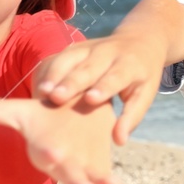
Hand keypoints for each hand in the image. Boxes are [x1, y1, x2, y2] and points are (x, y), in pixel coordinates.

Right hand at [0, 86, 132, 183]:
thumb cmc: (43, 116)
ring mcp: (83, 168)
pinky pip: (112, 183)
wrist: (71, 117)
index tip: (51, 153)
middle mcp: (63, 162)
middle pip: (70, 172)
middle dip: (76, 180)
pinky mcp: (102, 170)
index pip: (43, 152)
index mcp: (45, 147)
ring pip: (93, 180)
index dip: (47, 154)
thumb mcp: (21, 110)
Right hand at [33, 36, 163, 143]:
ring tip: (43, 93)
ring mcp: (88, 48)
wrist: (139, 42)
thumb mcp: (145, 94)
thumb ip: (132, 117)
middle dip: (71, 82)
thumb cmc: (140, 76)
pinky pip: (56, 58)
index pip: (115, 76)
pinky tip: (38, 89)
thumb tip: (119, 141)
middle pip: (88, 67)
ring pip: (68, 59)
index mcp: (129, 64)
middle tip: (56, 98)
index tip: (90, 99)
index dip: (103, 87)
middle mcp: (107, 53)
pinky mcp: (73, 48)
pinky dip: (46, 72)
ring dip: (54, 75)